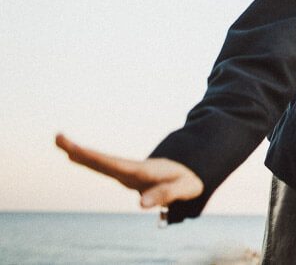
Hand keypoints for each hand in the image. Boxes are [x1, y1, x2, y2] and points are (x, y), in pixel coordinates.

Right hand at [55, 133, 202, 208]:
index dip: (96, 159)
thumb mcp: (183, 188)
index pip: (116, 165)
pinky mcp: (125, 173)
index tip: (76, 151)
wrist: (192, 168)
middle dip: (81, 150)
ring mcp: (127, 170)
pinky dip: (88, 159)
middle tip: (59, 137)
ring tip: (60, 141)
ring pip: (101, 160)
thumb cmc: (188, 180)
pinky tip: (72, 155)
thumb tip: (140, 204)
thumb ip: (164, 194)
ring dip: (80, 152)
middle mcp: (132, 168)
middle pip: (103, 160)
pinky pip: (103, 164)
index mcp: (144, 171)